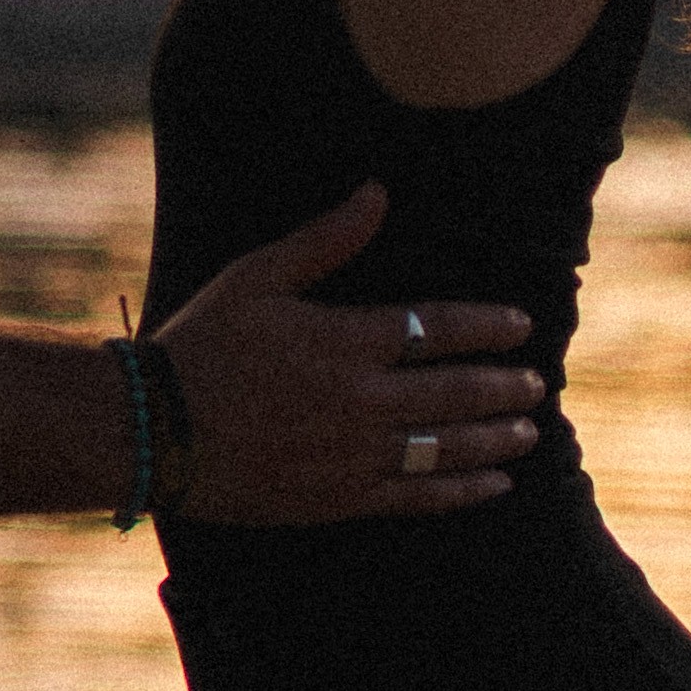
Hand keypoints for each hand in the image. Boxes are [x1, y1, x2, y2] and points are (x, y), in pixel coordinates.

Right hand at [156, 181, 540, 523]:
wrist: (152, 430)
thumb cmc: (201, 344)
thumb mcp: (257, 278)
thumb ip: (325, 241)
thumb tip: (377, 192)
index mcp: (345, 340)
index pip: (437, 328)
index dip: (486, 326)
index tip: (522, 325)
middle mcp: (361, 400)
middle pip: (455, 392)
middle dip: (503, 386)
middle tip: (537, 383)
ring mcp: (354, 454)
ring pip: (446, 448)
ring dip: (494, 438)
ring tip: (528, 431)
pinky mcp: (339, 498)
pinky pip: (417, 496)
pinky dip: (462, 490)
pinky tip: (493, 484)